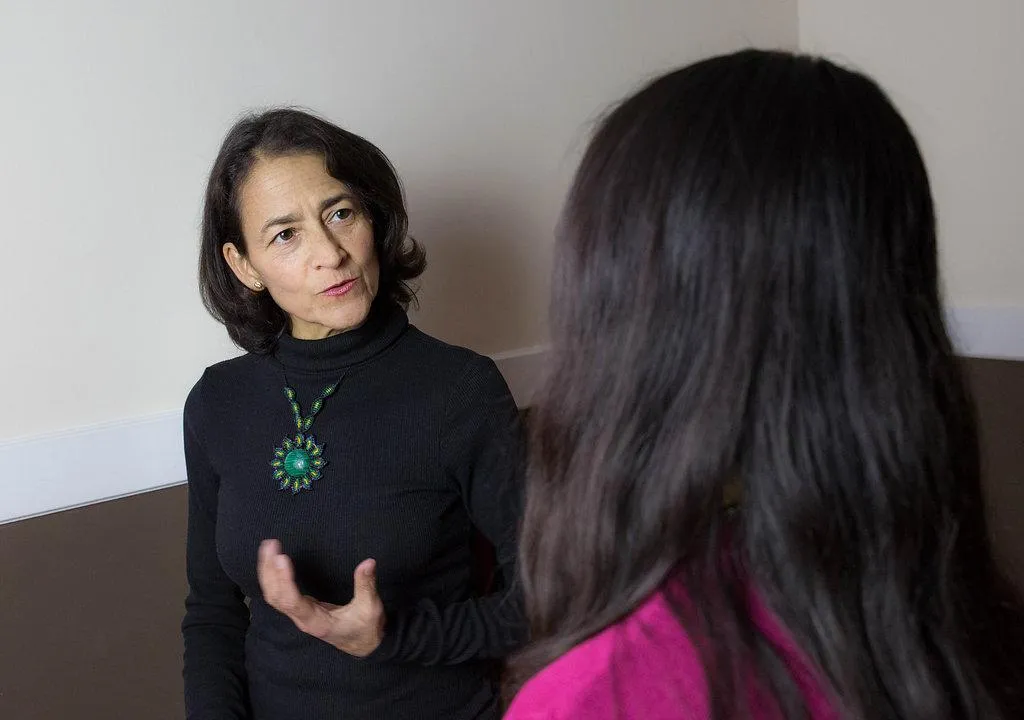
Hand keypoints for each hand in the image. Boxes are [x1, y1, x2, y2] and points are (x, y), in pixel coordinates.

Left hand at [257, 539, 384, 656]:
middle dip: (270, 571)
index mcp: (317, 622)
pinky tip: (272, 562)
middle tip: (271, 545)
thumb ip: (366, 585)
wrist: (362, 646)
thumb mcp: (370, 608)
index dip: (285, 580)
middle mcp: (303, 619)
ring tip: (268, 547)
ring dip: (268, 572)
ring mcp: (299, 615)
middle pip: (276, 597)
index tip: (282, 558)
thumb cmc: (365, 629)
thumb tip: (368, 562)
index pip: (293, 602)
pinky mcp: (300, 609)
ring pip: (274, 596)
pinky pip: (279, 594)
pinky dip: (273, 577)